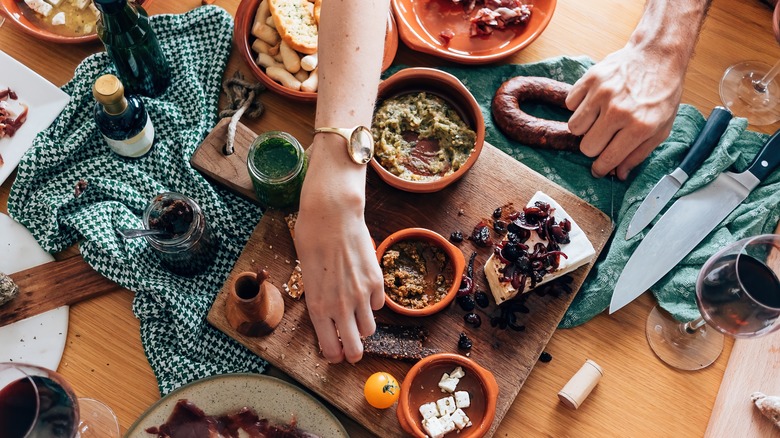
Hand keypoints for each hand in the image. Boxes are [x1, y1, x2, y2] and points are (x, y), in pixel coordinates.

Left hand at [294, 146, 384, 363]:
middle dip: (353, 353)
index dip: (334, 355)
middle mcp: (341, 306)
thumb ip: (319, 301)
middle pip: (355, 348)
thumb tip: (328, 317)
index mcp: (318, 308)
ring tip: (356, 317)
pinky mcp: (376, 281)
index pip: (330, 348)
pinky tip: (364, 291)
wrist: (332, 216)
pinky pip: (378, 305)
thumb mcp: (307, 276)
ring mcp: (361, 294)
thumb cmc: (311, 240)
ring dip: (362, 327)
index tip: (335, 354)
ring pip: (369, 329)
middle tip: (352, 351)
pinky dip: (372, 303)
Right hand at [566, 45, 683, 179]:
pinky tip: (593, 102)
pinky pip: (570, 104)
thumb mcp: (661, 128)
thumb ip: (639, 153)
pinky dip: (579, 106)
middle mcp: (619, 111)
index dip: (601, 169)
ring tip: (598, 118)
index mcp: (639, 126)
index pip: (608, 159)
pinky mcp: (590, 80)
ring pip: (574, 127)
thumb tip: (619, 174)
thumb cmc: (661, 93)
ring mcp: (602, 94)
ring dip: (584, 127)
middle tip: (603, 137)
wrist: (657, 55)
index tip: (598, 169)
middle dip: (593, 146)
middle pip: (587, 146)